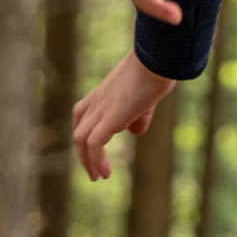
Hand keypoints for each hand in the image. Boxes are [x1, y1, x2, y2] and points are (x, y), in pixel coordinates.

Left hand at [73, 51, 176, 181]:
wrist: (157, 59)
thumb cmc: (156, 71)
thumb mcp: (146, 97)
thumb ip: (138, 115)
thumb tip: (134, 131)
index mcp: (103, 92)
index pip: (83, 114)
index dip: (87, 135)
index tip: (95, 151)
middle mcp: (97, 101)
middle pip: (79, 130)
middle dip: (84, 153)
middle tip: (93, 171)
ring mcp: (101, 109)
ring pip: (81, 140)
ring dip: (87, 161)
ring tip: (98, 177)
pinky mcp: (110, 118)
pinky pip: (94, 145)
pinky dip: (96, 161)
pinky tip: (106, 173)